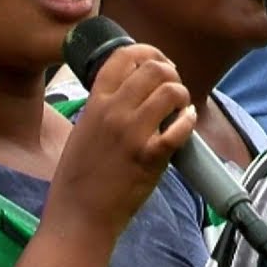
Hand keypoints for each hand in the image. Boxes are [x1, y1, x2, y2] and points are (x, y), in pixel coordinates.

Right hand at [45, 44, 192, 242]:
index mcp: (95, 102)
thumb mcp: (83, 129)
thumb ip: (103, 107)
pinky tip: (186, 121)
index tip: (157, 62)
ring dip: (181, 95)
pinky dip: (188, 120)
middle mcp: (114, 112)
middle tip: (172, 87)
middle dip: (170, 72)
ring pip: (170, 91)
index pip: (122, 56)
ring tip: (179, 107)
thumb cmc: (77, 176)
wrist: (79, 214)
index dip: (146, 52)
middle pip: (153, 68)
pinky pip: (180, 127)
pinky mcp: (150, 157)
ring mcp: (133, 134)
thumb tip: (129, 91)